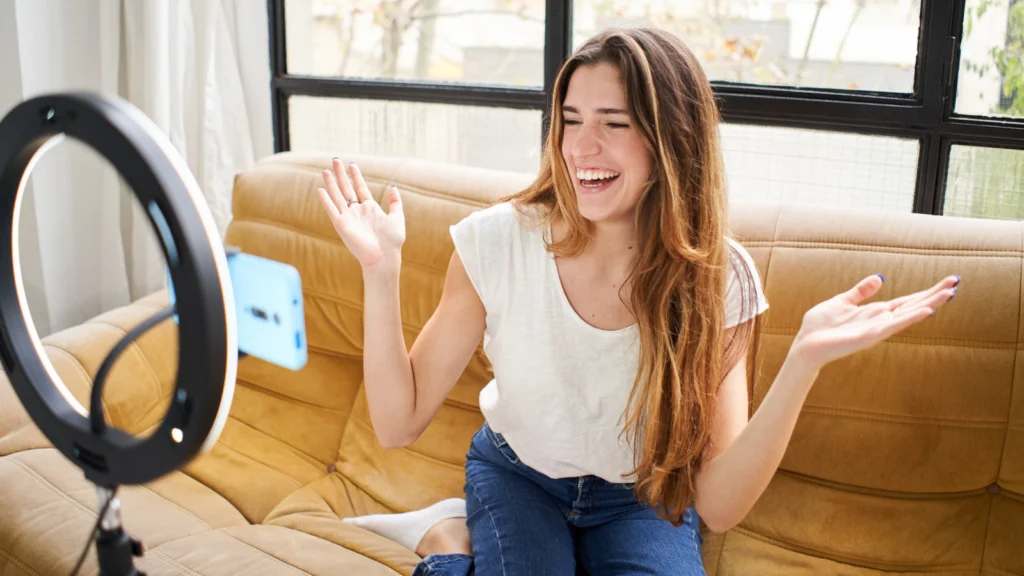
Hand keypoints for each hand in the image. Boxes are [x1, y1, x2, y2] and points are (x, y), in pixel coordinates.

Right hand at [316, 159, 404, 270]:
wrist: (383, 257)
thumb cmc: (392, 241)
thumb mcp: (397, 217)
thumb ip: (395, 202)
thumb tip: (393, 187)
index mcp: (370, 209)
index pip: (360, 188)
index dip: (356, 176)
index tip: (352, 164)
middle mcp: (357, 212)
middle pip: (346, 189)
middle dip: (341, 174)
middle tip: (335, 160)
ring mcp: (348, 218)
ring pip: (337, 196)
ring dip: (331, 183)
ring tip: (325, 170)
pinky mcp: (341, 225)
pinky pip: (331, 210)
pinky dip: (325, 200)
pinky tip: (320, 189)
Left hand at [790, 274, 958, 368]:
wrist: (805, 345)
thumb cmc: (820, 325)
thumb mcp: (842, 301)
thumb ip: (861, 291)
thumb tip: (880, 277)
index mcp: (875, 312)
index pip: (907, 300)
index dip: (926, 291)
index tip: (948, 282)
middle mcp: (880, 321)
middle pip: (913, 306)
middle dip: (934, 295)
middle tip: (956, 283)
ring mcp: (876, 330)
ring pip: (907, 315)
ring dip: (928, 304)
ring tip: (948, 294)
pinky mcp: (867, 337)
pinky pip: (892, 326)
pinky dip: (908, 318)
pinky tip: (925, 311)